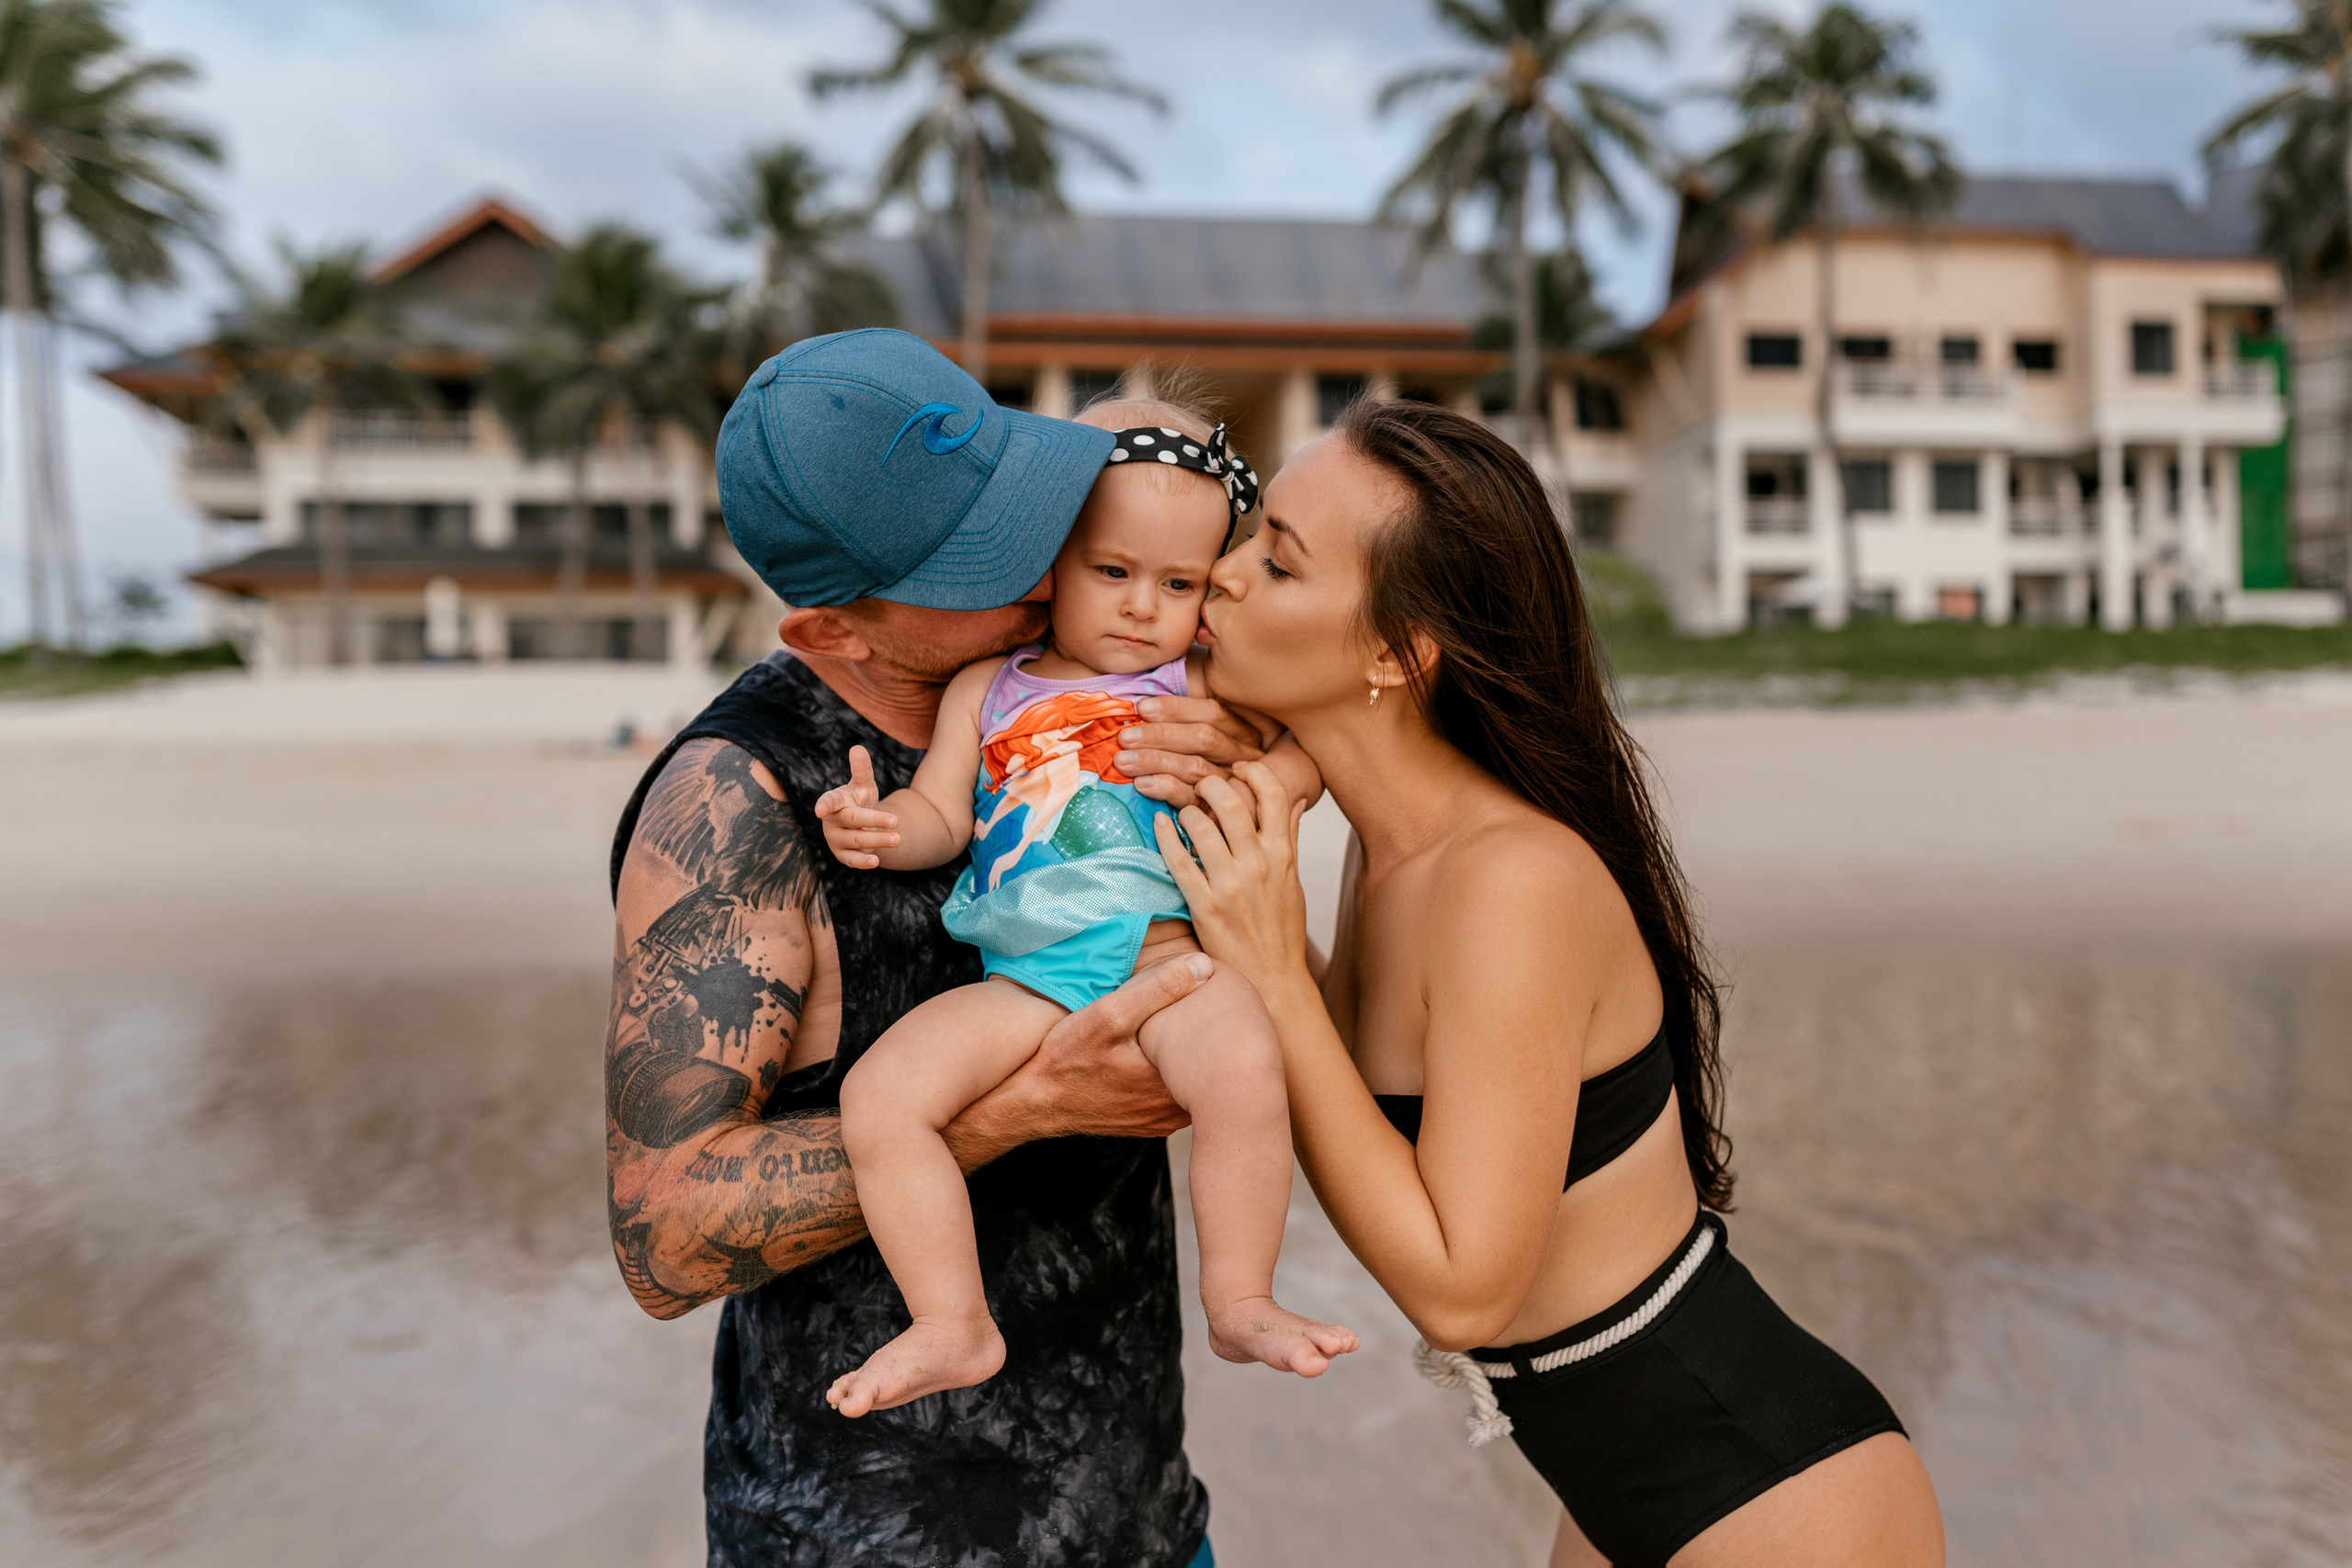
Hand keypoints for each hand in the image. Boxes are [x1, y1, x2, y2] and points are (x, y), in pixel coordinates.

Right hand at [812, 745, 899, 869]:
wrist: (861, 826)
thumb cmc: (859, 800)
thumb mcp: (864, 785)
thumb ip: (862, 769)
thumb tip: (858, 748)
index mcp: (835, 801)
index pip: (829, 802)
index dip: (824, 805)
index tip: (819, 810)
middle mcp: (832, 821)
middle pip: (853, 820)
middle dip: (874, 821)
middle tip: (896, 820)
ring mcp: (836, 839)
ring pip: (856, 841)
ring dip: (878, 840)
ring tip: (898, 839)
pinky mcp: (842, 855)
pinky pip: (852, 860)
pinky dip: (863, 862)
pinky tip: (876, 862)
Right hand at [944, 954, 1207, 1168]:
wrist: (1030, 1102)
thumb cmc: (1065, 1058)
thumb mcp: (1107, 1015)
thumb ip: (1157, 989)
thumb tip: (1205, 966)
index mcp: (1173, 1080)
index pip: (1222, 1054)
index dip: (1228, 1026)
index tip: (1231, 1003)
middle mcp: (1173, 1109)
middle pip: (1212, 1073)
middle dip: (1216, 1045)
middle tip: (1221, 1013)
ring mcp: (1161, 1120)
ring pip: (1196, 1088)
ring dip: (1198, 1064)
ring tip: (1200, 1032)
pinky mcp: (1148, 1123)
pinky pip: (1177, 1099)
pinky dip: (1178, 1079)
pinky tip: (1169, 1058)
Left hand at [1113, 694, 1263, 808]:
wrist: (1227, 835)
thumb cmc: (1205, 770)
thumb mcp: (1207, 745)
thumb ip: (1185, 725)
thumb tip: (1145, 708)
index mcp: (1243, 734)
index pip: (1212, 713)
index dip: (1177, 708)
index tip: (1142, 708)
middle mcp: (1243, 757)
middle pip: (1204, 738)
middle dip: (1161, 735)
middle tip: (1125, 738)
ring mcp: (1233, 787)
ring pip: (1196, 768)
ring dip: (1156, 761)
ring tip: (1124, 761)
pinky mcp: (1219, 814)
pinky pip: (1194, 800)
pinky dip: (1167, 790)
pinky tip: (1143, 785)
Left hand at [1154, 763, 1309, 998]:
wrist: (1272, 979)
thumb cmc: (1282, 931)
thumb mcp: (1293, 881)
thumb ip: (1290, 838)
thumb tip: (1295, 800)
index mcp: (1283, 855)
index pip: (1274, 794)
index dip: (1255, 771)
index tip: (1240, 767)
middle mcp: (1258, 865)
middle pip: (1232, 801)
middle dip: (1210, 783)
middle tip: (1200, 784)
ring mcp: (1230, 885)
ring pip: (1201, 825)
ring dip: (1186, 810)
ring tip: (1182, 811)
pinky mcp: (1205, 906)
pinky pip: (1178, 861)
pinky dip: (1165, 836)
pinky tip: (1160, 824)